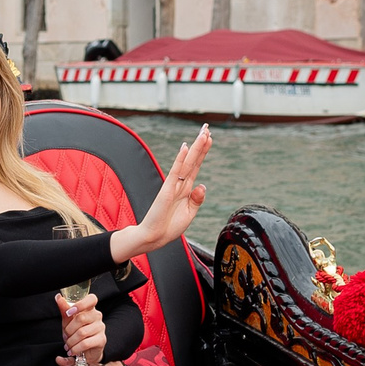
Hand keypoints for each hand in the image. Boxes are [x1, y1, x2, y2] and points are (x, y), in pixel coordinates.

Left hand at [56, 292, 104, 365]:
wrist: (85, 351)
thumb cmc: (76, 333)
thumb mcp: (68, 321)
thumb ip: (64, 309)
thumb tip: (58, 297)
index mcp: (89, 308)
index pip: (92, 299)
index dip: (80, 304)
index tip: (69, 312)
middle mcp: (97, 316)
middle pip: (81, 318)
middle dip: (69, 329)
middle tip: (65, 336)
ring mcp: (100, 327)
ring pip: (82, 332)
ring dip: (71, 341)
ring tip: (68, 346)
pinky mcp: (101, 340)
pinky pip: (85, 343)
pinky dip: (75, 348)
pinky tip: (72, 351)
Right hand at [112, 125, 210, 261]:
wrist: (154, 238)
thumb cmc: (169, 226)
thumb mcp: (190, 213)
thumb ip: (197, 199)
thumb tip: (203, 185)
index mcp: (186, 189)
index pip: (196, 165)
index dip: (203, 152)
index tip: (209, 138)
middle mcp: (180, 183)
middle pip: (193, 160)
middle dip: (201, 144)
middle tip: (207, 128)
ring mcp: (173, 185)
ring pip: (187, 162)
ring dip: (196, 148)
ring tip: (204, 133)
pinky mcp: (167, 190)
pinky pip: (176, 172)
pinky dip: (180, 160)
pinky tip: (185, 148)